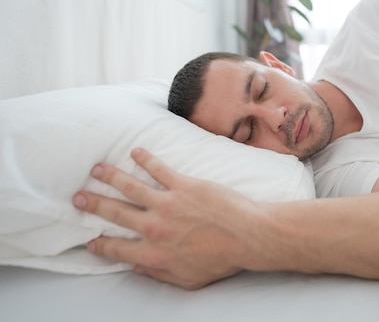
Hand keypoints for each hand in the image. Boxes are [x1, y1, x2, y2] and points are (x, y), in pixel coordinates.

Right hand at [73, 148, 263, 288]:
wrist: (247, 236)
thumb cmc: (222, 260)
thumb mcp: (187, 280)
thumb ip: (159, 274)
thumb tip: (138, 267)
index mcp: (154, 253)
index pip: (117, 249)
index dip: (101, 244)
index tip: (90, 239)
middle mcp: (154, 228)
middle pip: (115, 213)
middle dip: (93, 204)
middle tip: (78, 196)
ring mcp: (167, 204)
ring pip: (130, 187)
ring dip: (111, 177)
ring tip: (97, 169)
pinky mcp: (184, 186)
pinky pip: (159, 169)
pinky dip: (145, 159)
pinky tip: (135, 151)